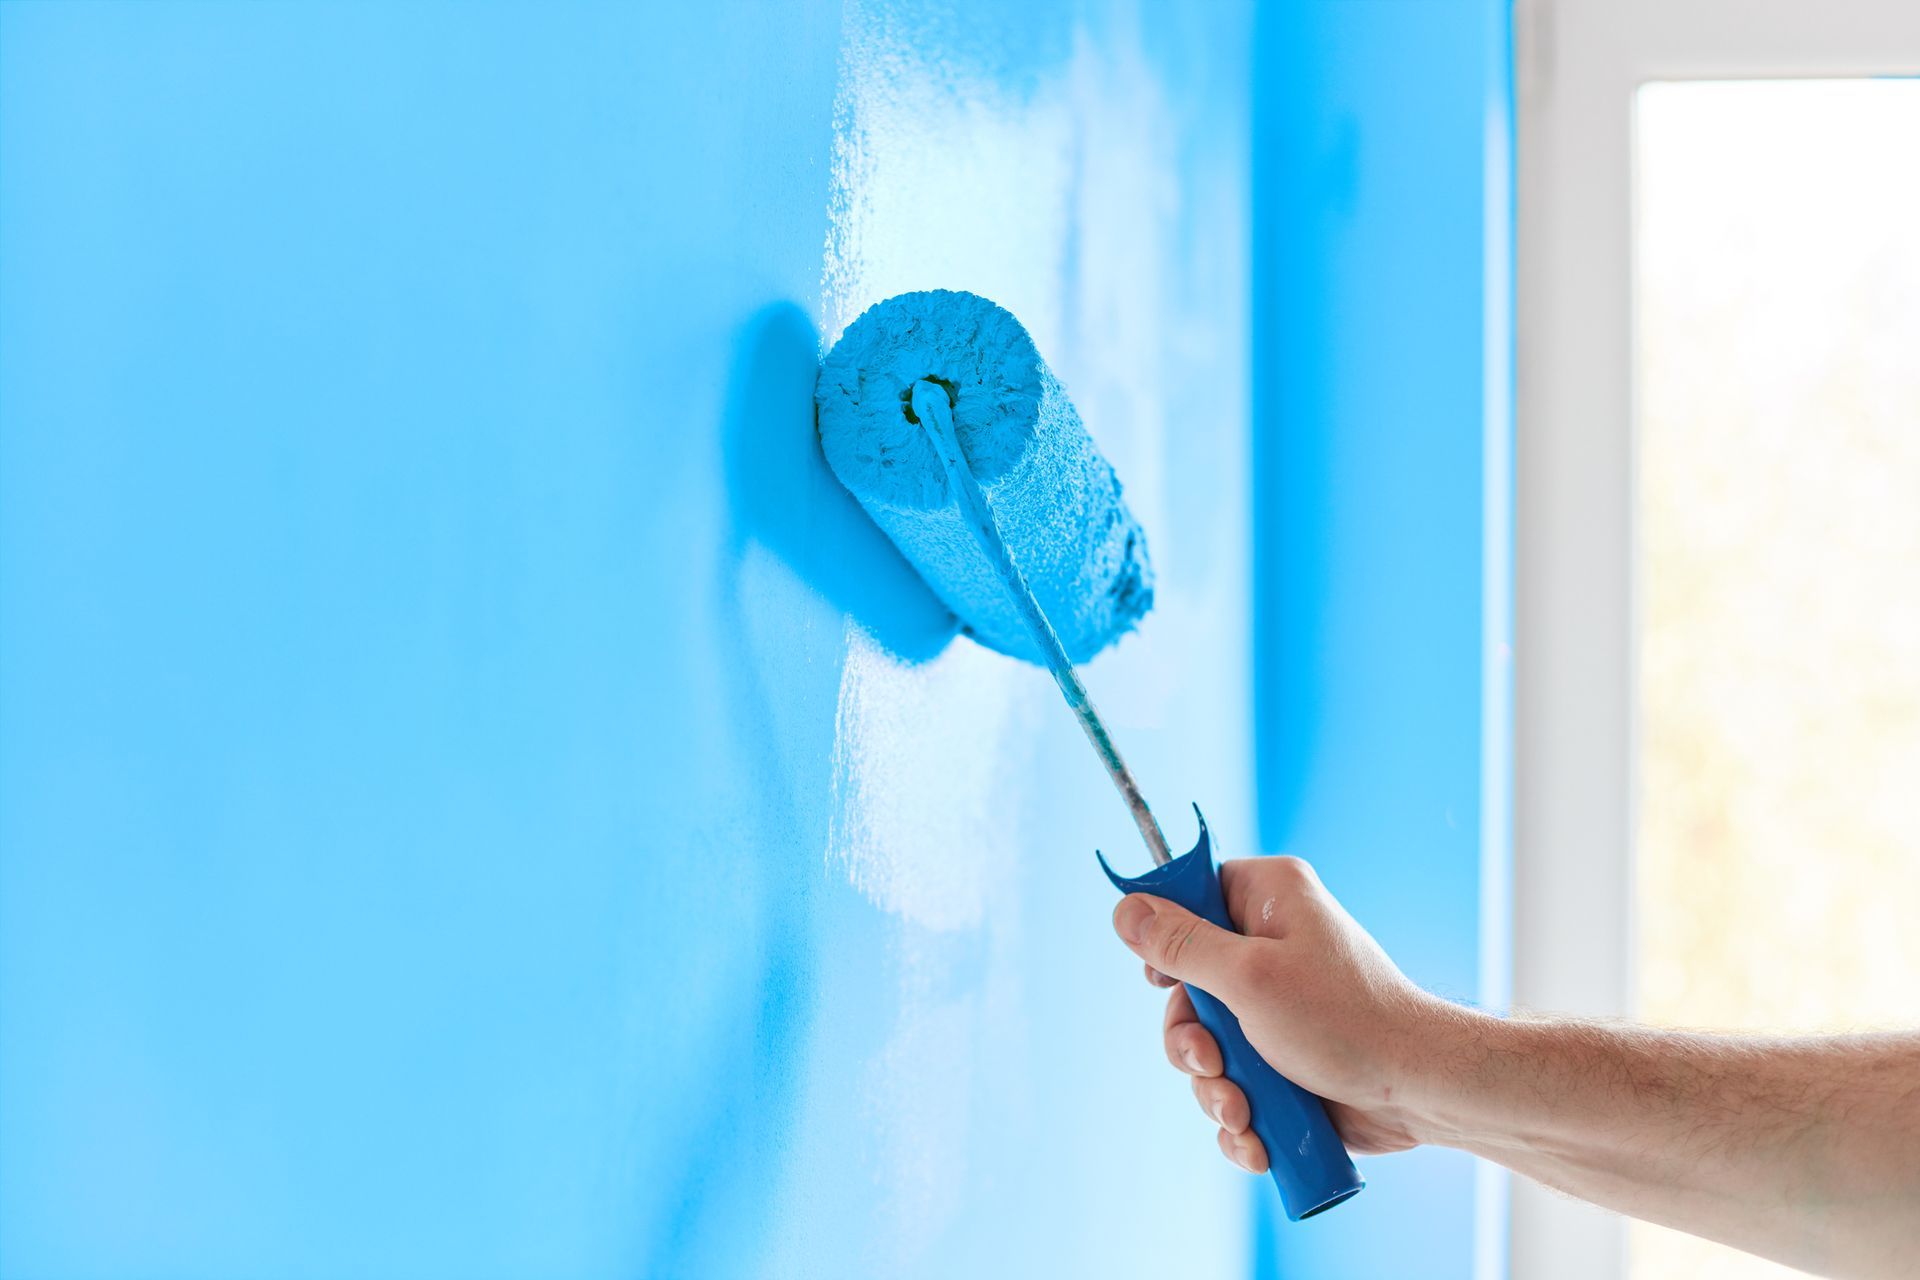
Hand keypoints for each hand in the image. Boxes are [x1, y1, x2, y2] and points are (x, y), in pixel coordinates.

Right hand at [1111, 857, 1467, 1172]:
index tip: (1164, 980)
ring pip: (1205, 1045)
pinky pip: (1233, 1082)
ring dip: (1214, 1089)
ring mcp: (1274, 1007)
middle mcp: (1269, 946)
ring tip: (1243, 1112)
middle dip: (1191, 1043)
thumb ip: (1181, 945)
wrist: (1417, 1092)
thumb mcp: (1249, 977)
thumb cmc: (1345, 1020)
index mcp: (1268, 900)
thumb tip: (1124, 908)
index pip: (1191, 894)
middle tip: (1212, 1063)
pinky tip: (1255, 1138)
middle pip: (1186, 986)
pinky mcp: (1282, 1059)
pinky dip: (1237, 1115)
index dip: (1167, 939)